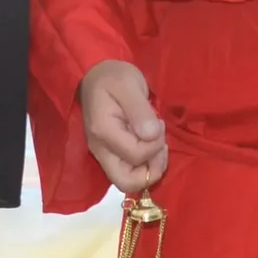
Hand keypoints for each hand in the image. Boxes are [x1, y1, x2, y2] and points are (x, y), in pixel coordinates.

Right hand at [81, 59, 166, 193]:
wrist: (97, 74)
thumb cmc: (114, 77)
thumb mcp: (129, 86)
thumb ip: (140, 111)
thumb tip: (152, 136)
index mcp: (104, 131)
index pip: (136, 156)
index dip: (155, 146)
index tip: (158, 125)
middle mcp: (100, 149)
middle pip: (126, 182)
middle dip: (151, 170)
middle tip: (160, 147)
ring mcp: (103, 154)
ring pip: (128, 181)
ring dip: (149, 168)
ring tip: (157, 142)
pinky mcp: (109, 154)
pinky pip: (128, 172)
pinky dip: (144, 165)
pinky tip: (150, 144)